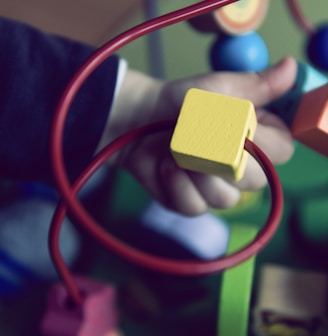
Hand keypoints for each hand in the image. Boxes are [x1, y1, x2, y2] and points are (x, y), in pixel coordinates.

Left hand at [103, 57, 296, 215]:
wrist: (142, 119)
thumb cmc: (181, 102)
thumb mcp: (217, 88)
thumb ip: (254, 85)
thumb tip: (290, 67)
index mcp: (255, 139)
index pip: (281, 152)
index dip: (263, 142)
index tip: (238, 125)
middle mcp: (240, 168)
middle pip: (255, 181)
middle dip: (224, 160)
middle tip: (200, 138)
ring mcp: (216, 188)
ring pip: (224, 198)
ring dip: (197, 172)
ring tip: (178, 151)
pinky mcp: (191, 202)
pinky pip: (194, 206)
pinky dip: (176, 184)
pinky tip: (166, 166)